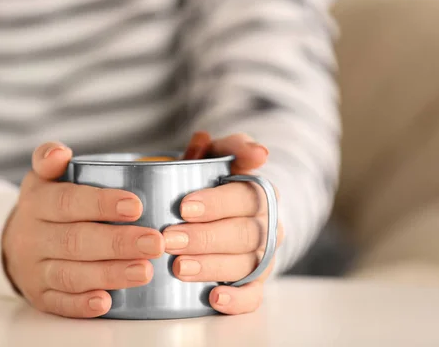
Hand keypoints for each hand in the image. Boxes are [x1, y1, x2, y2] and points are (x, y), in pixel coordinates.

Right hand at [2, 142, 163, 317]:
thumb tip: (59, 152)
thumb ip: (51, 159)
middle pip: (74, 241)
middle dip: (117, 243)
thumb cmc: (48, 205)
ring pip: (70, 274)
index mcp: (37, 201)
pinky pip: (59, 303)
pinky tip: (107, 302)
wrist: (15, 243)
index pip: (67, 202)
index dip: (100, 204)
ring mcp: (35, 269)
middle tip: (154, 242)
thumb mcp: (45, 177)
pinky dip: (82, 305)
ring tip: (144, 271)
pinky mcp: (40, 296)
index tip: (137, 206)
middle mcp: (32, 236)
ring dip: (109, 274)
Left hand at [164, 133, 283, 314]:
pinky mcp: (256, 282)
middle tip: (170, 239)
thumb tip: (203, 138)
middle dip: (206, 237)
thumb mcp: (212, 161)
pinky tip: (213, 298)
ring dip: (213, 266)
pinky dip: (237, 300)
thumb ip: (210, 148)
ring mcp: (264, 255)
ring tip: (179, 268)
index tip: (183, 207)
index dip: (217, 202)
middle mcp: (268, 223)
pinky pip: (255, 295)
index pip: (246, 194)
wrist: (222, 215)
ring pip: (247, 264)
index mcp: (259, 191)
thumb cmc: (211, 186)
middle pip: (246, 232)